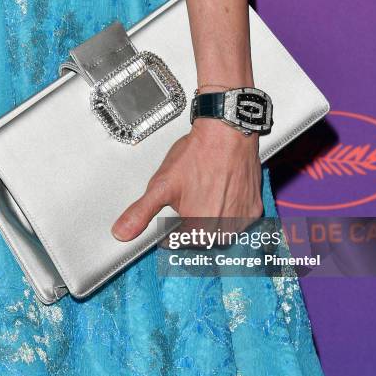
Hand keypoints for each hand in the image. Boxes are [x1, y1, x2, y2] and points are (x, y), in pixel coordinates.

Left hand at [111, 119, 263, 241]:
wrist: (227, 132)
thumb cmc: (198, 154)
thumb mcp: (162, 184)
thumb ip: (141, 213)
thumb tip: (122, 232)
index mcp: (198, 229)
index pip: (180, 244)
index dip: (173, 229)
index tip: (173, 216)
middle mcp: (223, 230)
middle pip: (202, 239)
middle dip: (193, 223)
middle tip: (191, 198)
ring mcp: (242, 220)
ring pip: (222, 232)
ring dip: (212, 220)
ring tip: (206, 194)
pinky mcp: (254, 209)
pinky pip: (240, 220)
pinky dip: (231, 211)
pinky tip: (223, 192)